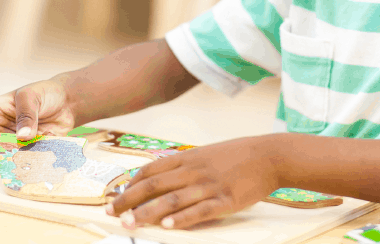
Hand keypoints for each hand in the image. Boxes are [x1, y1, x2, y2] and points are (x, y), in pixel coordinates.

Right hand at [0, 78, 75, 170]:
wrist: (68, 104)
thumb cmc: (44, 93)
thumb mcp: (32, 96)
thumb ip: (26, 114)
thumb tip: (22, 137)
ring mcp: (8, 145)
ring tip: (12, 162)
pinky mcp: (24, 155)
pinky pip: (15, 166)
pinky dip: (18, 168)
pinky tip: (28, 165)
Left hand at [106, 136, 280, 229]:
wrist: (268, 155)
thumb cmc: (237, 156)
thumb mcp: (206, 154)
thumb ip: (184, 165)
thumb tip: (159, 175)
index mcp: (188, 159)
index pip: (150, 171)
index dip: (130, 184)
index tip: (115, 197)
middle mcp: (193, 171)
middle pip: (154, 185)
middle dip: (129, 200)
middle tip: (111, 213)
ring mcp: (209, 186)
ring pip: (171, 200)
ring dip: (147, 213)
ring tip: (130, 223)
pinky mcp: (225, 200)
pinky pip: (199, 211)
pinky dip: (181, 219)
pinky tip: (167, 226)